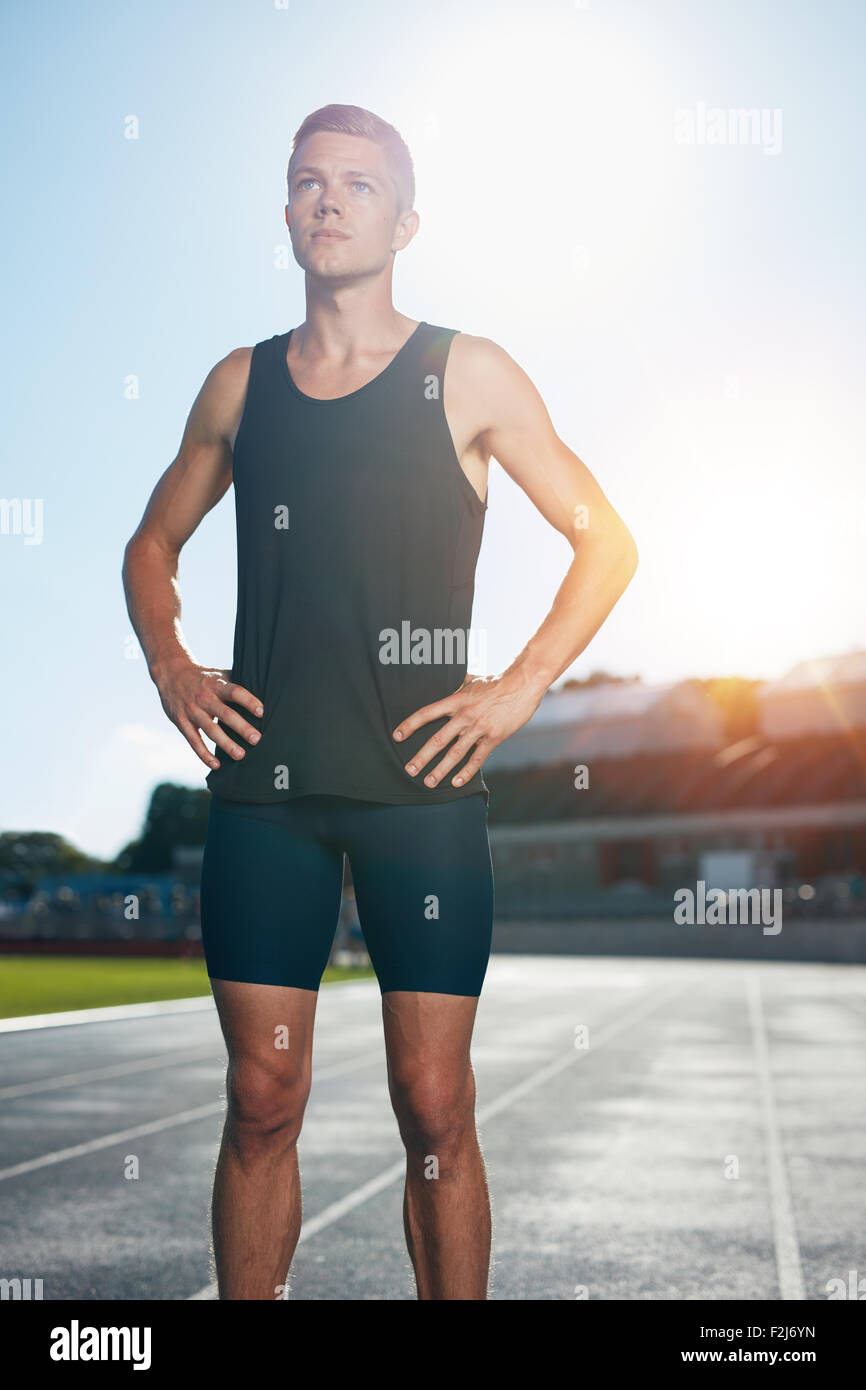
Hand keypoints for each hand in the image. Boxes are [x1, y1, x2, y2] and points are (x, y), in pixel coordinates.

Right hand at [153, 659, 263, 769]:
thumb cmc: (204, 678)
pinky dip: (204, 755)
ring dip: (226, 744)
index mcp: (216, 684)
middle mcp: (205, 698)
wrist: (171, 674)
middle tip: (257, 739)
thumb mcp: (218, 675)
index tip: (261, 712)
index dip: (248, 701)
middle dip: (242, 727)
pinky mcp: (182, 723)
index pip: (235, 691)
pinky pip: (194, 741)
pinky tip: (216, 765)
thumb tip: (264, 692)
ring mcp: (192, 711)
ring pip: (211, 730)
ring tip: (241, 755)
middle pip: (225, 714)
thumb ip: (236, 683)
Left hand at [392, 670, 545, 788]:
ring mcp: (479, 727)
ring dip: (440, 770)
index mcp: (456, 700)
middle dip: (422, 757)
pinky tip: (455, 783)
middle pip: (438, 739)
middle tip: (409, 770)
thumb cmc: (497, 681)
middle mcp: (465, 715)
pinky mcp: (493, 737)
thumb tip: (442, 677)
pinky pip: (477, 759)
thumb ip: (456, 684)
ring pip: (455, 753)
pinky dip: (466, 772)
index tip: (397, 736)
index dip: (410, 725)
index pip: (427, 713)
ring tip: (429, 782)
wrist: (523, 684)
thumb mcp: (472, 679)